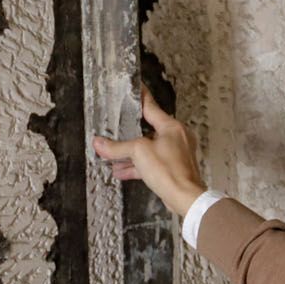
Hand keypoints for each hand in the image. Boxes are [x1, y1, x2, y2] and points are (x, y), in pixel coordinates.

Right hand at [92, 89, 207, 217]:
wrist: (184, 197)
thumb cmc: (170, 170)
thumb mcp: (138, 152)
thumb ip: (117, 147)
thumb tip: (99, 144)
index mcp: (171, 127)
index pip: (151, 107)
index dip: (141, 96)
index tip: (136, 86)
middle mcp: (176, 138)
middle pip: (148, 130)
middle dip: (130, 133)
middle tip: (117, 126)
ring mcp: (175, 154)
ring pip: (148, 149)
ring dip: (131, 153)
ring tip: (112, 155)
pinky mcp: (172, 169)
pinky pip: (151, 163)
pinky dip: (137, 166)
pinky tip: (121, 171)